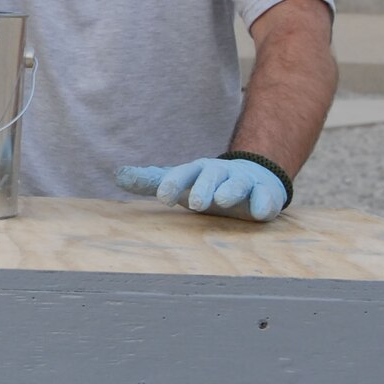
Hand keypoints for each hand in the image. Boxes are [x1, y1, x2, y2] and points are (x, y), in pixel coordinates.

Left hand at [115, 158, 289, 221]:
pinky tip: (260, 212)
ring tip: (223, 200)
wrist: (251, 177)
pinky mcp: (264, 194)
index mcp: (197, 171)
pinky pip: (265, 198)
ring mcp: (243, 182)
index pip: (182, 174)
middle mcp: (220, 173)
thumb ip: (152, 180)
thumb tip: (118, 175)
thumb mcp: (180, 182)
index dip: (173, 184)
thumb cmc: (206, 185)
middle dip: (203, 187)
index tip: (163, 198)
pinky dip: (264, 203)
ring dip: (231, 190)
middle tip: (195, 203)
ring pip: (238, 183)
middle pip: (211, 176)